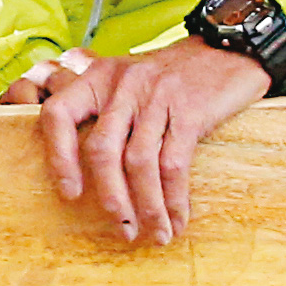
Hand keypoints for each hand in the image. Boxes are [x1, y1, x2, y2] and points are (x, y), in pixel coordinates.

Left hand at [0, 37, 270, 246]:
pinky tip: (177, 220)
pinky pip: (174, 164)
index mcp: (98, 78)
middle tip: (122, 230)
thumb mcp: (128, 79)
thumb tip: (81, 168)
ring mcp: (156, 96)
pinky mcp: (189, 110)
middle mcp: (122, 85)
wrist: (228, 50)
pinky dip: (174, 199)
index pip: (58, 115)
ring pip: (140, 162)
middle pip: (101, 149)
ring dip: (147, 207)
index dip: (58, 157)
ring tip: (156, 235)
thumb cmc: (172, 76)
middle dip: (110, 197)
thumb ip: (103, 111)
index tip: (70, 194)